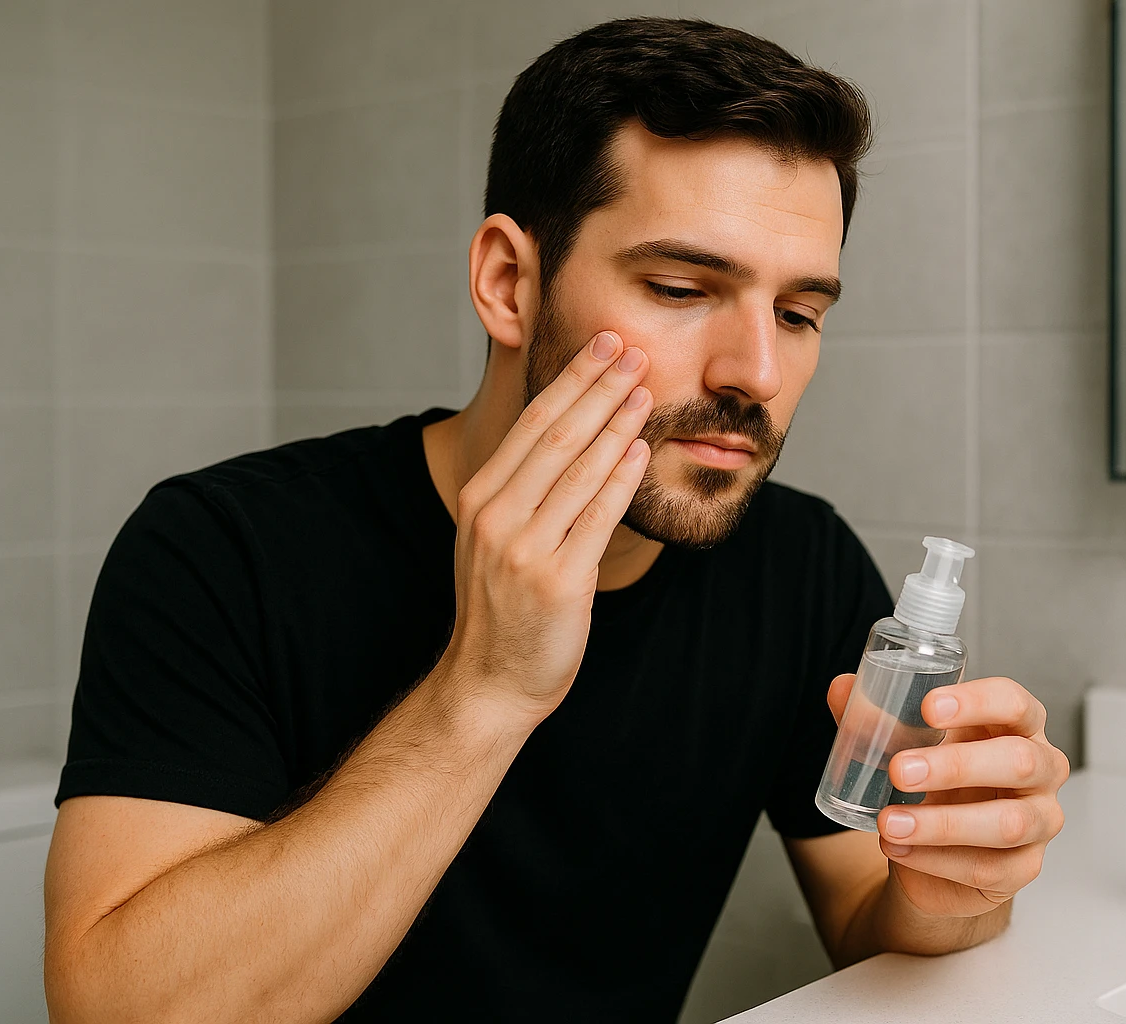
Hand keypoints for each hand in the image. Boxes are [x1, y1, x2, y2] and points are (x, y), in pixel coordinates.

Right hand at [441, 331, 652, 719]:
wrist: (490, 682)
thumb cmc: (503, 608)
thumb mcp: (495, 538)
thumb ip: (524, 489)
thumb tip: (572, 432)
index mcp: (480, 499)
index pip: (531, 423)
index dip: (571, 380)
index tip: (602, 345)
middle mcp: (496, 517)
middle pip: (555, 436)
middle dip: (598, 387)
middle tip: (632, 350)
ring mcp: (524, 549)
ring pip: (578, 471)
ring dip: (616, 425)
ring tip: (646, 390)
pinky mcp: (557, 581)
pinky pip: (596, 519)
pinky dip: (620, 481)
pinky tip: (641, 452)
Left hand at [826, 674, 1070, 918]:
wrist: (935, 850)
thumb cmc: (935, 781)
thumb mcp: (906, 744)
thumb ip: (875, 718)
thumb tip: (841, 689)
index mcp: (1017, 725)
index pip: (1014, 703)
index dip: (978, 702)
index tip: (929, 706)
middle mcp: (1041, 769)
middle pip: (1019, 761)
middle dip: (956, 765)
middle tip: (899, 769)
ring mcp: (1040, 821)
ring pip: (1008, 823)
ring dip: (942, 824)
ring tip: (889, 822)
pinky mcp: (1023, 868)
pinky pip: (987, 868)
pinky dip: (936, 860)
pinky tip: (898, 849)